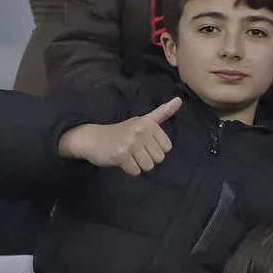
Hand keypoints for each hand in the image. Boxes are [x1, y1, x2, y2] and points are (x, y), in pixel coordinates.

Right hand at [58, 97, 180, 175]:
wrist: (93, 138)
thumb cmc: (121, 132)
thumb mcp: (142, 120)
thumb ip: (162, 113)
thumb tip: (179, 100)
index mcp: (148, 123)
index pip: (167, 148)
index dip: (155, 149)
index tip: (142, 143)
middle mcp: (140, 131)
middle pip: (159, 158)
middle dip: (147, 158)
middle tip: (133, 150)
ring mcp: (130, 143)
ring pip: (148, 166)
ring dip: (138, 165)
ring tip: (128, 155)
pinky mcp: (121, 155)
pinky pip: (135, 172)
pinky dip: (128, 170)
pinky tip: (121, 160)